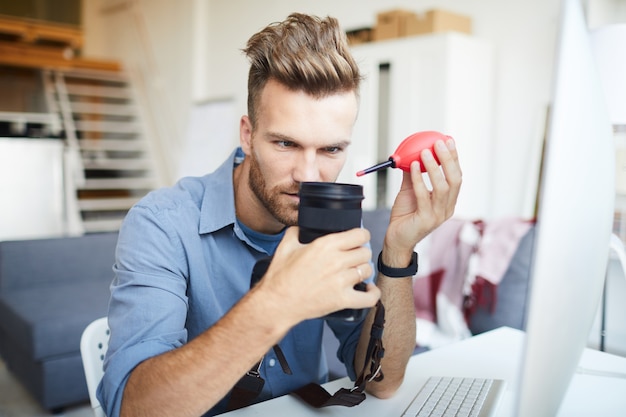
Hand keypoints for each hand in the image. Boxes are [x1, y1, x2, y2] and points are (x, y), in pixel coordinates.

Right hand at [256, 227, 380, 323]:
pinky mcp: (342, 300)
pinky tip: (368, 289)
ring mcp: (341, 281)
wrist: (277, 303)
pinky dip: (372, 293)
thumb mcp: (285, 246)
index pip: (359, 235)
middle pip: (365, 252)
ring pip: (367, 270)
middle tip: (353, 257)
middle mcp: (336, 261)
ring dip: (363, 270)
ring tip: (355, 272)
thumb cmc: (280, 277)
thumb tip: (301, 225)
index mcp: (325, 245)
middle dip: (360, 253)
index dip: (361, 236)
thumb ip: (296, 231)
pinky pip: (369, 297)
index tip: (358, 239)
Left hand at [384, 138, 461, 261]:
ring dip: (434, 168)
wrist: (396, 239)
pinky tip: (412, 167)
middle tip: (439, 143)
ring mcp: (438, 216)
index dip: (454, 158)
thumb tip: (411, 154)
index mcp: (448, 201)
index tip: (448, 141)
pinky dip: (419, 179)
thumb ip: (413, 175)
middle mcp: (447, 208)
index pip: (456, 176)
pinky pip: (424, 196)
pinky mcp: (426, 220)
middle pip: (454, 180)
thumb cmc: (404, 216)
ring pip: (442, 188)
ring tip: (424, 152)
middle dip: (449, 159)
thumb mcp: (410, 191)